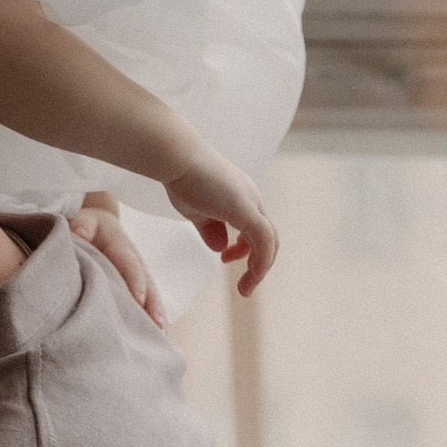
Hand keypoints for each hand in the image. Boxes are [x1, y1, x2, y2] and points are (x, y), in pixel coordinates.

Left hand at [68, 193, 168, 326]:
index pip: (130, 265)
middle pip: (148, 285)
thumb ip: (82, 226)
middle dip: (153, 305)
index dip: (135, 281)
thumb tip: (77, 234)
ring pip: (152, 296)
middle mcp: (136, 263)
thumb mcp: (85, 221)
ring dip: (157, 316)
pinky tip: (159, 339)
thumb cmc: (90, 227)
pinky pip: (149, 303)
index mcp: (122, 247)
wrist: (102, 226)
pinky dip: (154, 320)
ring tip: (162, 338)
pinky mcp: (139, 287)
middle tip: (158, 325)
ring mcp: (140, 277)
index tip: (139, 299)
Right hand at [159, 142, 276, 296]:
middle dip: (257, 262)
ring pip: (270, 241)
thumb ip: (210, 229)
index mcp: (241, 197)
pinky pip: (264, 241)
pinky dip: (261, 262)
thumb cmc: (182, 177)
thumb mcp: (196, 211)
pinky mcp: (246, 210)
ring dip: (260, 268)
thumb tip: (220, 247)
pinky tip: (250, 276)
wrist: (176, 158)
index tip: (225, 258)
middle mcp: (251, 198)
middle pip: (268, 236)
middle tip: (243, 283)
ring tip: (245, 289)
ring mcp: (251, 203)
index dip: (245, 249)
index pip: (256, 228)